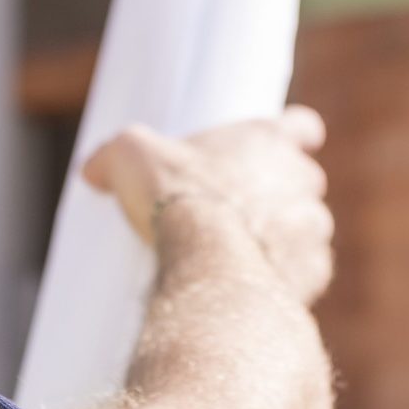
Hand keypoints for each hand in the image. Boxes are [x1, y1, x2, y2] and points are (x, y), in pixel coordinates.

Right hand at [85, 107, 333, 304]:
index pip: (301, 126)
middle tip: (235, 209)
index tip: (276, 148)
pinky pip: (308, 270)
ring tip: (242, 252)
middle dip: (277, 192)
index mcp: (268, 141)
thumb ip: (115, 156)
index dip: (293, 135)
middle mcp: (301, 179)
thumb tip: (93, 169)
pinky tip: (254, 282)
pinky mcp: (314, 270)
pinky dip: (288, 275)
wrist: (210, 269)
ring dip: (284, 236)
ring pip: (307, 227)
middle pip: (303, 179)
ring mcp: (312, 227)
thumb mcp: (130, 159)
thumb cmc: (176, 201)